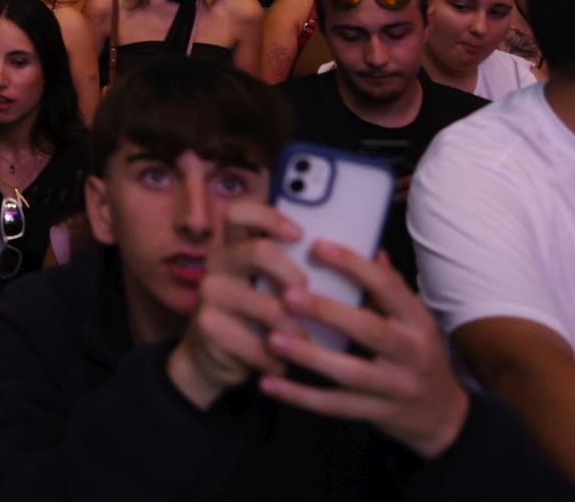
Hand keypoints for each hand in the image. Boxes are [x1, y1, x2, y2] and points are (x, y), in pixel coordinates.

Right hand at [167, 200, 308, 408]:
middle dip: (293, 274)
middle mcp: (218, 264)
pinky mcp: (207, 326)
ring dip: (295, 328)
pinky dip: (278, 358)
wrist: (212, 359)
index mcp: (235, 247)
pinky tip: (281, 363)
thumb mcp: (270, 289)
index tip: (300, 235)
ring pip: (266, 305)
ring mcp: (209, 294)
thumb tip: (367, 256)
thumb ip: (298, 269)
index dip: (270, 216)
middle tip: (307, 294)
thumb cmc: (257, 319)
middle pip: (258, 251)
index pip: (240, 212)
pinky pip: (257, 342)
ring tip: (303, 340)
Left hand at [256, 244, 471, 460]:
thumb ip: (391, 288)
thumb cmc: (417, 354)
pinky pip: (335, 406)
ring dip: (309, 356)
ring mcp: (396, 387)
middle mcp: (411, 353)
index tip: (317, 246)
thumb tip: (373, 249)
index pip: (388, 287)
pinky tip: (268, 382)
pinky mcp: (377, 414)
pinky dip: (300, 396)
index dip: (354, 265)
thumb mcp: (414, 320)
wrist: (442, 415)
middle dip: (327, 312)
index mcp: (417, 321)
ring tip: (272, 339)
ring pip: (350, 373)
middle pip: (369, 330)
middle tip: (288, 295)